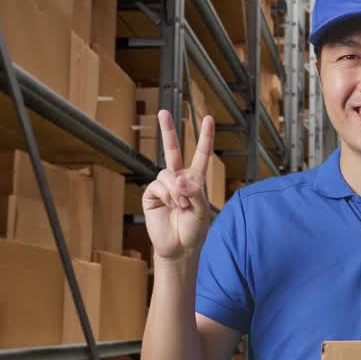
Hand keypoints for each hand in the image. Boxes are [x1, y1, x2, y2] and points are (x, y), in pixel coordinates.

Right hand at [142, 110, 215, 260]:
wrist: (178, 248)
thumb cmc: (194, 231)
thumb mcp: (202, 211)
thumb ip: (195, 192)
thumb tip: (180, 178)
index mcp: (195, 180)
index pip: (201, 154)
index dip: (205, 137)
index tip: (208, 118)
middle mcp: (179, 179)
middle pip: (172, 150)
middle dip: (167, 130)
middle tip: (163, 112)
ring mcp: (164, 186)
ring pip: (167, 173)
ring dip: (176, 189)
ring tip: (181, 205)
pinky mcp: (152, 194)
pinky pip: (158, 185)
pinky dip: (167, 194)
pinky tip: (172, 205)